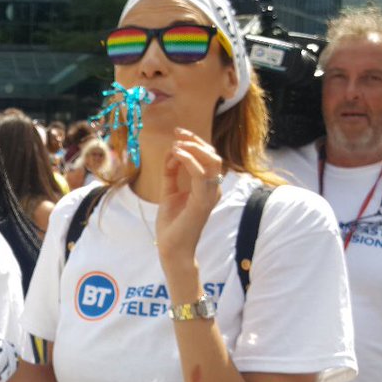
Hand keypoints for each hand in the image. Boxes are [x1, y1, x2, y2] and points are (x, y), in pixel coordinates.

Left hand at [156, 128, 222, 263]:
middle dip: (195, 140)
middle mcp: (212, 188)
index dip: (194, 142)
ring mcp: (210, 194)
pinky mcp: (203, 201)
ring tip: (176, 144)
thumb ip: (171, 172)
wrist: (172, 247)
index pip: (207, 157)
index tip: (177, 133)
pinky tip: (177, 154)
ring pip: (212, 161)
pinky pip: (201, 174)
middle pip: (212, 155)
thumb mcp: (169, 192)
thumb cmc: (172, 223)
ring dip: (193, 148)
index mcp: (207, 186)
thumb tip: (172, 153)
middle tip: (178, 133)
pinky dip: (189, 161)